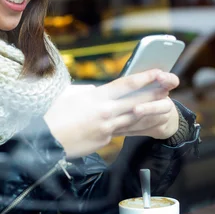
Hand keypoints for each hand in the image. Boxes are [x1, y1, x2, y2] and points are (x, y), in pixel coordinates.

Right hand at [44, 70, 178, 157]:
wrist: (46, 141)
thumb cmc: (53, 115)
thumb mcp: (68, 95)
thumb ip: (86, 92)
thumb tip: (97, 91)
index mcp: (96, 97)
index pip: (126, 84)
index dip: (145, 77)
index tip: (158, 71)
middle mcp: (105, 112)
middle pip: (137, 101)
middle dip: (155, 94)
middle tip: (169, 88)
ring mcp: (106, 128)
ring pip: (134, 119)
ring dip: (150, 112)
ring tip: (163, 106)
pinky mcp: (104, 141)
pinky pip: (120, 131)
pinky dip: (130, 126)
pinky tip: (140, 123)